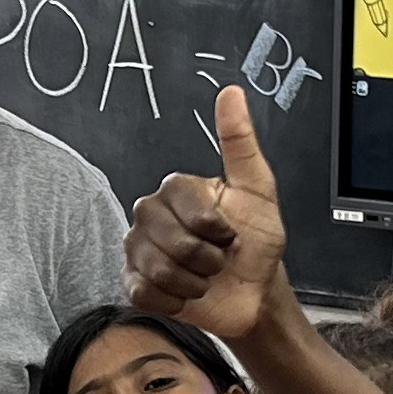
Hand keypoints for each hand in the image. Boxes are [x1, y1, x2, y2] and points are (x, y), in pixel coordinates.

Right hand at [127, 88, 286, 341]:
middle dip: (205, 258)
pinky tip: (187, 294)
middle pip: (168, 238)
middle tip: (219, 259)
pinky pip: (143, 292)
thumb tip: (231, 93)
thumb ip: (240, 142)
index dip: (213, 226)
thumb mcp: (258, 190)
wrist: (254, 292)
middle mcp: (150, 215)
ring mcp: (138, 249)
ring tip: (205, 278)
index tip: (230, 234)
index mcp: (176, 190)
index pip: (181, 201)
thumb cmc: (257, 242)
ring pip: (156, 268)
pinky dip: (174, 300)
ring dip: (193, 282)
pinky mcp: (134, 284)